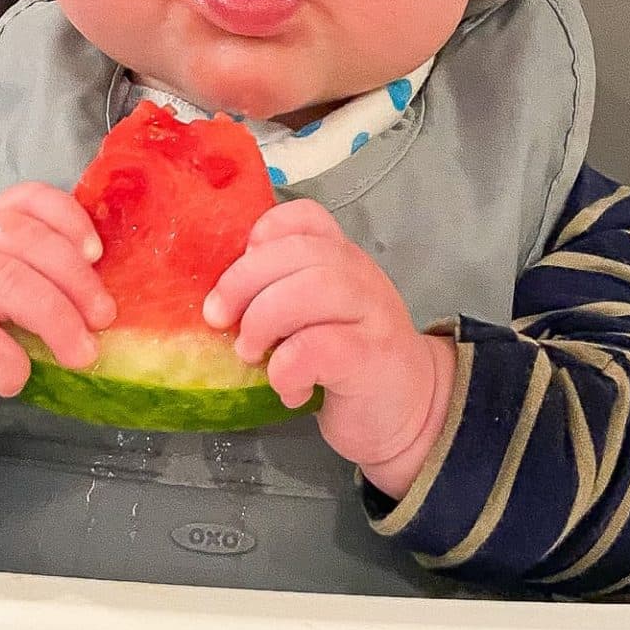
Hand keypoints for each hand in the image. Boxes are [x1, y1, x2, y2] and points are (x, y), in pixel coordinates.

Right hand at [0, 183, 111, 422]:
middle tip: (102, 319)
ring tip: (80, 354)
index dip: (68, 219)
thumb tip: (106, 299)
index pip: (28, 197)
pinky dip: (8, 361)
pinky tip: (18, 379)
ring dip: (54, 318)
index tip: (98, 254)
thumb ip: (37, 271)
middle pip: (23, 241)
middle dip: (74, 280)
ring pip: (4, 282)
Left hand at [202, 201, 455, 496]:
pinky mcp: (372, 358)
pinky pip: (319, 347)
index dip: (264, 234)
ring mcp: (372, 315)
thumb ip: (282, 292)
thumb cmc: (349, 364)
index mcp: (341, 260)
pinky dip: (287, 369)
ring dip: (263, 321)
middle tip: (220, 320)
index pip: (305, 217)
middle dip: (243, 282)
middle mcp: (360, 277)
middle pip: (299, 252)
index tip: (241, 271)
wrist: (413, 412)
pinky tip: (289, 389)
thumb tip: (215, 298)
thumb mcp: (317, 316)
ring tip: (250, 354)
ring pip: (312, 289)